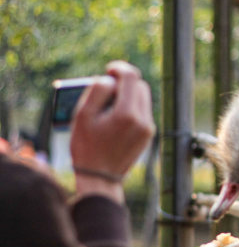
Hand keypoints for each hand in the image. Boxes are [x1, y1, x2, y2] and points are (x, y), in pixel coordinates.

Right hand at [70, 61, 154, 202]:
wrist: (101, 177)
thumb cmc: (87, 147)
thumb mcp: (83, 116)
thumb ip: (96, 92)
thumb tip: (110, 79)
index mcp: (127, 114)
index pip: (132, 77)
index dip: (120, 68)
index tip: (109, 70)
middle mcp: (143, 120)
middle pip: (140, 86)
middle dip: (124, 82)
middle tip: (107, 86)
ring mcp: (148, 129)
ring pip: (143, 99)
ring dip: (128, 94)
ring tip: (109, 102)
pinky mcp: (148, 135)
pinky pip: (142, 112)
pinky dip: (131, 107)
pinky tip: (115, 115)